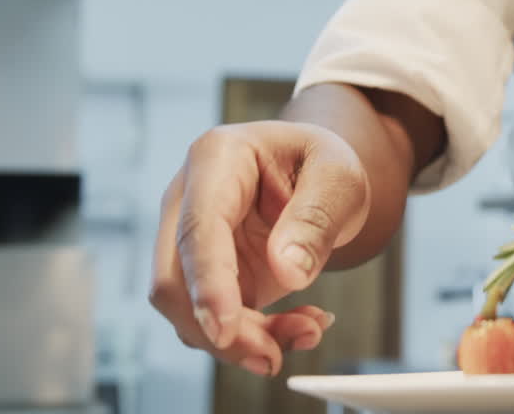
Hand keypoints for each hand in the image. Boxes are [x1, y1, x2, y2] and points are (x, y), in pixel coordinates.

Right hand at [149, 121, 370, 376]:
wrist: (318, 176)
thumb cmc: (323, 164)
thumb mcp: (339, 177)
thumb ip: (316, 219)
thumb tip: (289, 272)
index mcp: (216, 159)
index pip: (198, 229)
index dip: (207, 283)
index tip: (225, 329)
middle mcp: (188, 200)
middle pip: (174, 281)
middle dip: (220, 330)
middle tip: (275, 354)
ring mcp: (190, 242)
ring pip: (189, 311)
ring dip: (243, 340)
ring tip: (308, 331)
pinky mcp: (205, 278)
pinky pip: (214, 322)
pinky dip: (254, 338)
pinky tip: (299, 326)